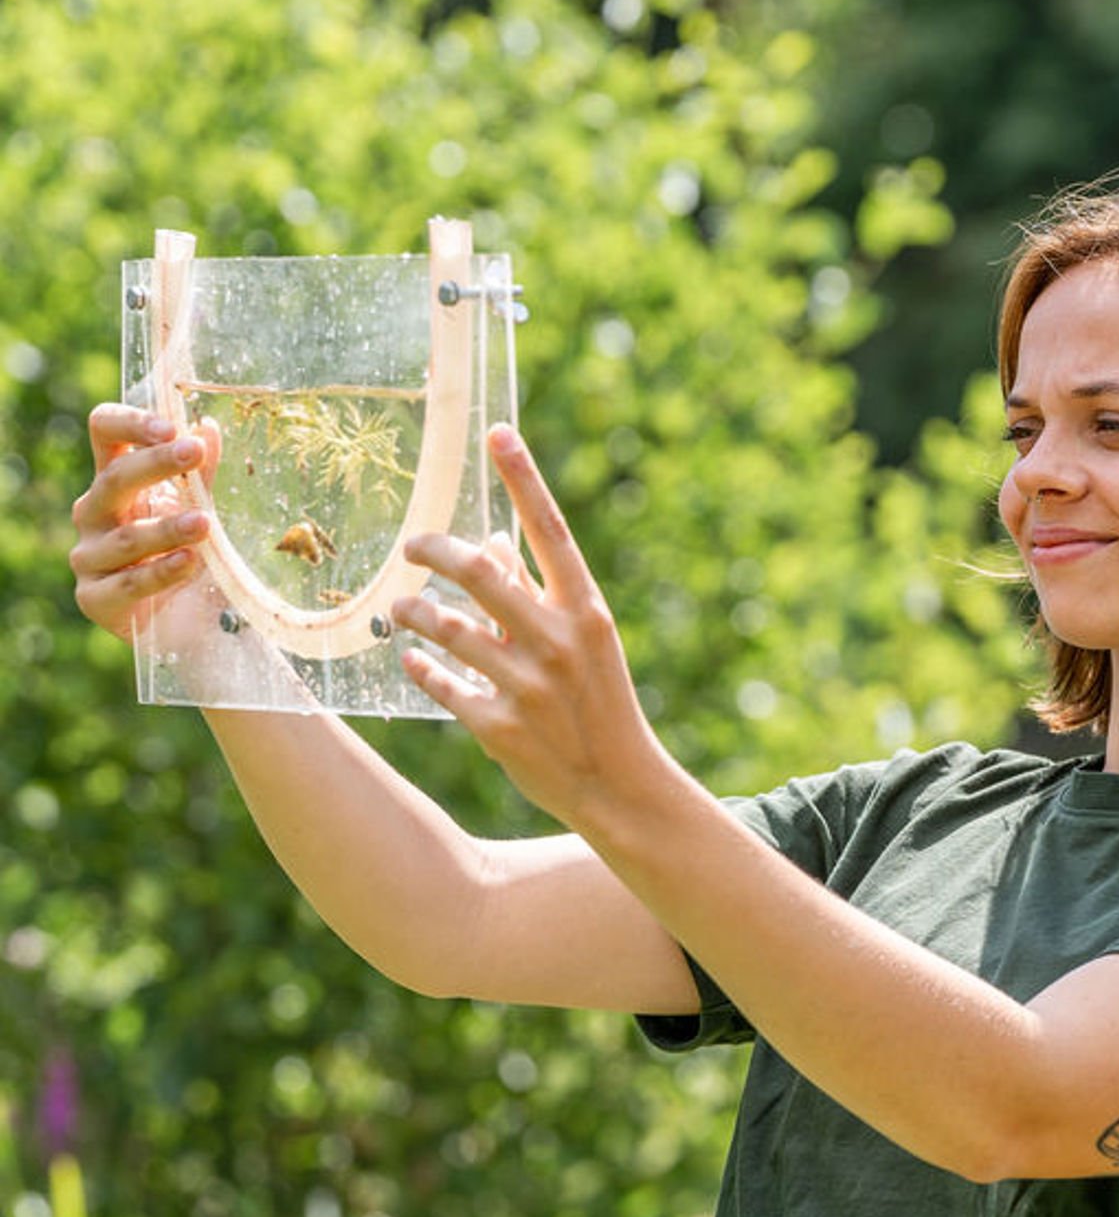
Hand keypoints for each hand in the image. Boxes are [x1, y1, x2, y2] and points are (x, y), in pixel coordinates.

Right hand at [70, 403, 220, 643]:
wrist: (192, 623)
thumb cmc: (188, 555)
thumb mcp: (197, 510)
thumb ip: (200, 476)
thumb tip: (208, 428)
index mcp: (115, 482)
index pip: (105, 434)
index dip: (130, 424)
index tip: (171, 427)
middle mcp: (94, 514)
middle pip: (113, 479)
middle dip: (156, 464)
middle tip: (193, 453)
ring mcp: (89, 556)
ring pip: (126, 537)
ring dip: (168, 528)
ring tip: (205, 523)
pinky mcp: (95, 598)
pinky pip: (129, 583)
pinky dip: (162, 572)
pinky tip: (190, 562)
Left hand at [391, 424, 668, 829]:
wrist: (619, 783)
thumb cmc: (600, 701)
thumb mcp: (585, 640)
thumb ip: (539, 591)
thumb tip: (494, 537)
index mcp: (585, 610)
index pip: (550, 530)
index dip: (525, 478)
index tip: (498, 433)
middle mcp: (558, 641)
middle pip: (481, 572)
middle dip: (436, 550)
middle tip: (412, 546)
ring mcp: (528, 686)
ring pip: (449, 628)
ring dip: (417, 613)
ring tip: (401, 609)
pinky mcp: (499, 728)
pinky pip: (442, 683)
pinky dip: (421, 667)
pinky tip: (411, 659)